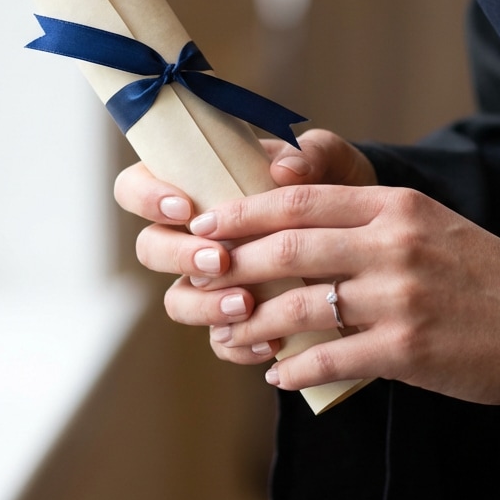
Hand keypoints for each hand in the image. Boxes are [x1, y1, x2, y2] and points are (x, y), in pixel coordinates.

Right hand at [113, 129, 376, 359]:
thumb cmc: (332, 185)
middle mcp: (192, 235)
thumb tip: (286, 168)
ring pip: (177, 300)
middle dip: (179, 257)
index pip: (136, 186)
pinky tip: (272, 342)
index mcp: (195, 184)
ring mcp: (208, 281)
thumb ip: (312, 153)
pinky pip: (220, 342)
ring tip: (245, 304)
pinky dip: (241, 346)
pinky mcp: (235, 320)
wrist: (363, 237)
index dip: (147, 198)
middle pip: (149, 249)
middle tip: (220, 259)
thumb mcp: (330, 161)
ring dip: (204, 306)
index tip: (185, 207)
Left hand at [166, 183, 499, 405]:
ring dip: (253, 322)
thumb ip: (363, 220)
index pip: (302, 199)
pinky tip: (276, 373)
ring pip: (301, 304)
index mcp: (394, 205)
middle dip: (234, 262)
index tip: (206, 223)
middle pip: (291, 246)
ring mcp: (400, 296)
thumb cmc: (475, 272)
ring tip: (227, 335)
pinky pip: (331, 356)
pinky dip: (294, 366)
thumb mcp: (424, 223)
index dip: (245, 211)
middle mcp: (393, 243)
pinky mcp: (407, 348)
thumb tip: (288, 233)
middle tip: (199, 275)